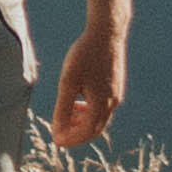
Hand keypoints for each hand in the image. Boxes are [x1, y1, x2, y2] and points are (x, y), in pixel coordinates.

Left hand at [51, 18, 127, 152]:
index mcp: (102, 104)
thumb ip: (63, 108)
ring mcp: (117, 94)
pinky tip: (77, 101)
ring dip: (83, 122)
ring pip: (100, 118)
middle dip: (76, 134)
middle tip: (59, 133)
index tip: (55, 139)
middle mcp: (113, 102)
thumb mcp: (68, 82)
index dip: (70, 139)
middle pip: (95, 129)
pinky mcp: (116, 85)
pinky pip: (103, 107)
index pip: (86, 132)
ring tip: (66, 118)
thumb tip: (58, 130)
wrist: (107, 32)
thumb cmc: (85, 55)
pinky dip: (90, 111)